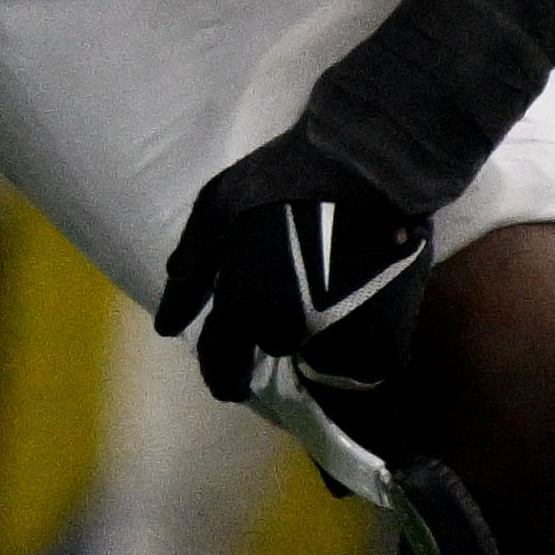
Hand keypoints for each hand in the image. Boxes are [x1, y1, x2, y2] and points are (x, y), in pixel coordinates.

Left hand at [151, 125, 434, 408]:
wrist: (368, 166)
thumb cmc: (284, 176)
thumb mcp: (216, 207)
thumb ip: (192, 267)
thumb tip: (168, 324)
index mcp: (242, 300)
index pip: (220, 359)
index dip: (221, 377)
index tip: (231, 388)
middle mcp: (286, 327)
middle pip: (275, 345)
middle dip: (278, 328)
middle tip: (297, 292)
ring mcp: (338, 336)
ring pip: (320, 354)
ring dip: (321, 336)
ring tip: (334, 293)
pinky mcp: (386, 340)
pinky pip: (364, 363)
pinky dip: (360, 344)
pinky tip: (363, 307)